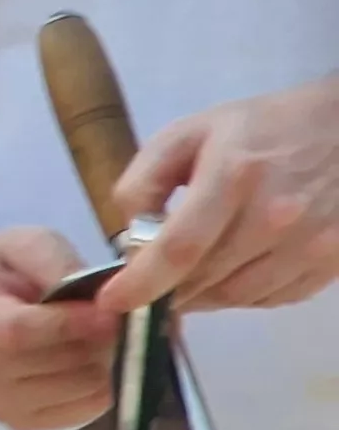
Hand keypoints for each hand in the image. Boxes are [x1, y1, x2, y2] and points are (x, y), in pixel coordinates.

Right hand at [0, 227, 121, 429]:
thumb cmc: (4, 268)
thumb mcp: (27, 244)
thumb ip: (57, 263)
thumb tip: (101, 299)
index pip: (17, 331)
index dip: (68, 325)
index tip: (108, 313)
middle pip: (53, 363)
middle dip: (93, 340)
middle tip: (107, 319)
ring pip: (75, 389)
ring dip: (99, 362)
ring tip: (93, 339)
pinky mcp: (17, 422)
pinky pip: (83, 412)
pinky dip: (98, 387)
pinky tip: (87, 363)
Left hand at [104, 73, 338, 312]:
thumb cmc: (261, 127)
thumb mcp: (190, 132)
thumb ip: (146, 178)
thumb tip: (130, 232)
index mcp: (233, 177)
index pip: (180, 247)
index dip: (142, 282)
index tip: (112, 301)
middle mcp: (276, 218)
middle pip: (207, 279)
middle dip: (167, 290)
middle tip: (146, 286)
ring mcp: (310, 245)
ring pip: (239, 297)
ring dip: (203, 297)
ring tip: (185, 280)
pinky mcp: (332, 264)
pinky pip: (273, 298)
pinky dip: (241, 296)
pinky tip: (229, 274)